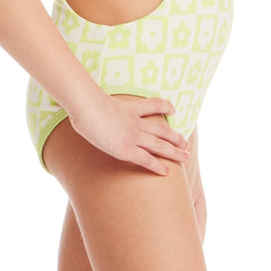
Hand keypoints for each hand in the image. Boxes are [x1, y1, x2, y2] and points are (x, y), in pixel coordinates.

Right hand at [68, 94, 190, 174]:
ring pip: (160, 145)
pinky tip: (167, 172)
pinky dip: (157, 166)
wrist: (87, 105)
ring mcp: (132, 136)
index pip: (152, 105)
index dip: (165, 107)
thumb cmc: (84, 100)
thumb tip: (85, 102)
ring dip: (174, 151)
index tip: (173, 109)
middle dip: (175, 137)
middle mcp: (135, 122)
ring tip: (185, 157)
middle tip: (186, 143)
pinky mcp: (126, 149)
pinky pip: (146, 159)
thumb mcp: (95, 98)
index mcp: (130, 108)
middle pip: (162, 129)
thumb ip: (97, 102)